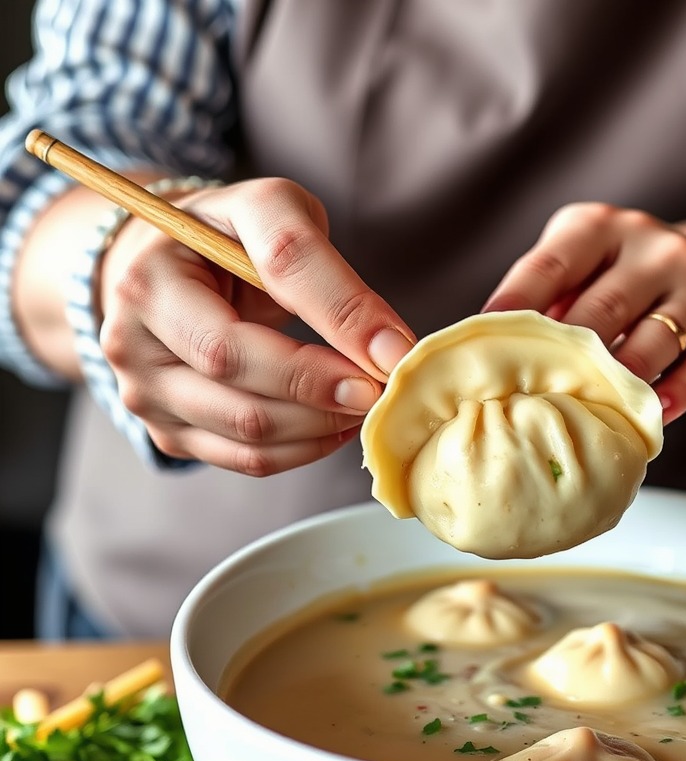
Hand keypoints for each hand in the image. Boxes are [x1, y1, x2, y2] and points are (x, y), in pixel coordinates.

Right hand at [97, 177, 414, 474]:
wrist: (170, 261)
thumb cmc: (227, 233)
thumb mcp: (271, 213)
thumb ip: (324, 270)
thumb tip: (391, 350)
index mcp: (146, 286)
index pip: (231, 344)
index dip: (314, 365)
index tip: (385, 364)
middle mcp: (131, 349)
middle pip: (240, 401)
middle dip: (324, 400)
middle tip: (380, 390)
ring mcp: (146, 398)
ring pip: (248, 438)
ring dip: (322, 428)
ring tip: (364, 401)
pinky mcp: (170, 433)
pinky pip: (248, 460)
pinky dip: (305, 448)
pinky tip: (336, 422)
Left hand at [483, 202, 685, 420]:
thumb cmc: (629, 288)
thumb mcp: (587, 272)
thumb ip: (547, 300)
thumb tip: (487, 351)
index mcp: (604, 229)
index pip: (551, 265)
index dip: (517, 303)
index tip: (485, 339)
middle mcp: (657, 250)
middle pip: (601, 310)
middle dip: (566, 355)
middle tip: (529, 398)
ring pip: (652, 342)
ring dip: (617, 381)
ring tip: (585, 412)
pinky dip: (672, 396)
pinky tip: (647, 415)